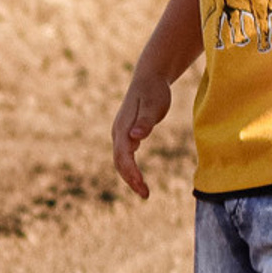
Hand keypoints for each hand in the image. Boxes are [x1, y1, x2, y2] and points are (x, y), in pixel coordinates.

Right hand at [112, 71, 171, 198]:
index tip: (143, 188)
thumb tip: (136, 137)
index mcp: (123, 128)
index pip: (123, 156)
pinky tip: (139, 177)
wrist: (148, 77)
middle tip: (145, 195)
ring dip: (129, 177)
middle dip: (131, 180)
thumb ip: (145, 121)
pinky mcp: (126, 134)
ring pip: (120, 160)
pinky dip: (130, 168)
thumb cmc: (154, 91)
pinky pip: (125, 156)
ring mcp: (121, 133)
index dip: (132, 173)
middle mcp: (118, 133)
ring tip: (144, 190)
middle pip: (119, 162)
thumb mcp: (154, 105)